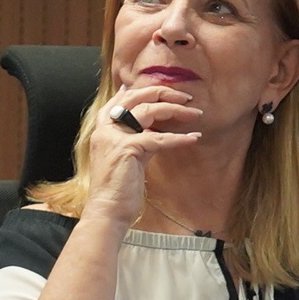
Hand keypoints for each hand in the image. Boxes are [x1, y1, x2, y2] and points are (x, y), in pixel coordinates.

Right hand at [83, 84, 199, 225]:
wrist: (107, 210)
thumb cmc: (117, 188)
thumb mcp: (127, 157)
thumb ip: (137, 139)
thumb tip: (153, 129)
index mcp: (103, 129)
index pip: (121, 99)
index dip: (144, 91)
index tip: (164, 89)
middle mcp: (107, 128)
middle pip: (136, 98)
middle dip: (163, 93)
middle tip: (185, 97)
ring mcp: (115, 137)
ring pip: (149, 111)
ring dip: (175, 110)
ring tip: (194, 113)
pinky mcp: (128, 148)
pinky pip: (159, 138)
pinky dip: (179, 138)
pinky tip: (193, 137)